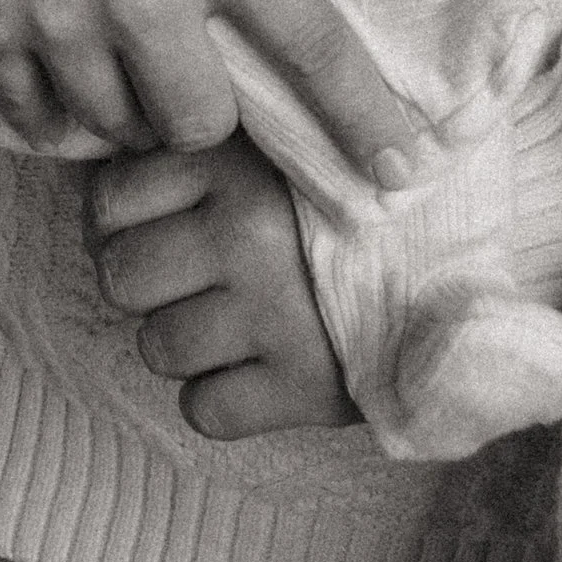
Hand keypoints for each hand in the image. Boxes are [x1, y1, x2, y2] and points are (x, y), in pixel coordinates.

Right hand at [0, 0, 424, 172]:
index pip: (311, 46)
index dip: (362, 116)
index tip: (398, 169)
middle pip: (200, 121)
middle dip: (209, 115)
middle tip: (195, 74)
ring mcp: (58, 16)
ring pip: (116, 126)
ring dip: (133, 113)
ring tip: (127, 74)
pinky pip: (30, 116)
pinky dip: (55, 116)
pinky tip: (64, 89)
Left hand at [84, 134, 358, 437]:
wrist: (462, 264)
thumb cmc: (347, 207)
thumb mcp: (278, 150)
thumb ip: (197, 154)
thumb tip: (100, 194)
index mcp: (237, 167)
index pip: (107, 204)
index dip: (120, 222)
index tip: (161, 225)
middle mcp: (247, 236)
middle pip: (120, 278)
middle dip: (147, 285)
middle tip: (194, 281)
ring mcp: (274, 314)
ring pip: (157, 347)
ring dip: (182, 342)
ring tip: (231, 322)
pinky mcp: (303, 388)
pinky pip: (203, 411)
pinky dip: (218, 400)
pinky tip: (254, 370)